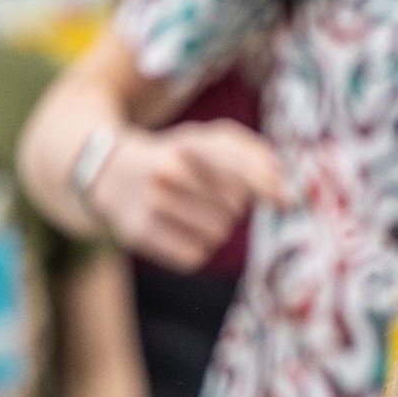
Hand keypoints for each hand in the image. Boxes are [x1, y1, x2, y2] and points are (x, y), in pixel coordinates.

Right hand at [89, 120, 284, 270]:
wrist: (111, 172)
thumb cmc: (177, 157)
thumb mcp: (208, 141)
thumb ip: (252, 155)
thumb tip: (284, 189)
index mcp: (190, 142)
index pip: (242, 168)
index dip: (269, 187)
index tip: (286, 202)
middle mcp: (169, 170)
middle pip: (235, 206)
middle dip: (233, 205)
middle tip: (208, 196)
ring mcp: (152, 202)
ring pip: (218, 233)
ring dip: (217, 228)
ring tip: (193, 212)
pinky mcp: (138, 232)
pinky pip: (194, 255)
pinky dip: (197, 247)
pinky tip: (180, 231)